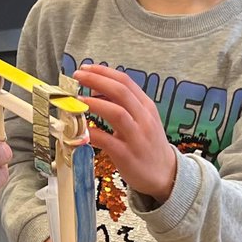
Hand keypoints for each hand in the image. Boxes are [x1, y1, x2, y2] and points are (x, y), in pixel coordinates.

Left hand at [72, 64, 176, 202]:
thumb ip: (121, 104)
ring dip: (95, 104)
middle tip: (77, 76)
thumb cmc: (147, 143)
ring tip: (77, 100)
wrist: (165, 173)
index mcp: (145, 106)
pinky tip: (79, 131)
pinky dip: (92, 133)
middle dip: (97, 81)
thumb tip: (95, 90)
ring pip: (117, 113)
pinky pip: (107, 140)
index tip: (84, 68)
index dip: (103, 72)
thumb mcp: (140, 119)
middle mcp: (143, 118)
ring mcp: (137, 136)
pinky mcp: (127, 155)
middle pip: (121, 92)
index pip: (125, 81)